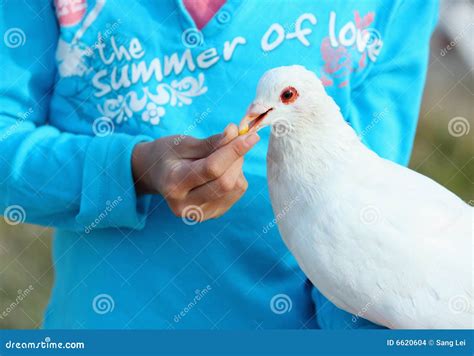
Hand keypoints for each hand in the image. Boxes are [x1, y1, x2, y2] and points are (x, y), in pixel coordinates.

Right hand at [132, 124, 259, 221]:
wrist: (155, 175)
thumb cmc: (168, 154)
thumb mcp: (183, 143)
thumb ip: (211, 142)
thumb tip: (236, 133)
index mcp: (173, 184)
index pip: (211, 169)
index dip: (233, 151)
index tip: (250, 136)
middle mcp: (185, 205)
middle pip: (225, 182)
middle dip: (237, 158)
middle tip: (238, 139)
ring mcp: (199, 214)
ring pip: (234, 188)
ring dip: (237, 166)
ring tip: (224, 155)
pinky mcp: (211, 215)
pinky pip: (235, 193)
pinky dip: (236, 176)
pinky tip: (223, 169)